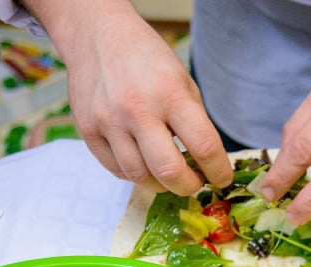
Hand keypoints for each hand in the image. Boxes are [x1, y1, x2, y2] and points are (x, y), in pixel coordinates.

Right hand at [32, 1, 230, 193]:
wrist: (97, 36)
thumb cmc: (147, 60)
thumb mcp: (182, 81)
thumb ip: (194, 121)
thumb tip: (206, 162)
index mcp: (170, 93)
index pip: (203, 145)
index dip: (218, 171)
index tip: (222, 180)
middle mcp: (137, 110)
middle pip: (168, 171)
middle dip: (187, 186)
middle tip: (194, 183)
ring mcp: (109, 122)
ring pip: (139, 176)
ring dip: (160, 184)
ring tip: (168, 175)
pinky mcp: (88, 131)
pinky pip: (116, 170)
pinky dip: (135, 174)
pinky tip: (144, 164)